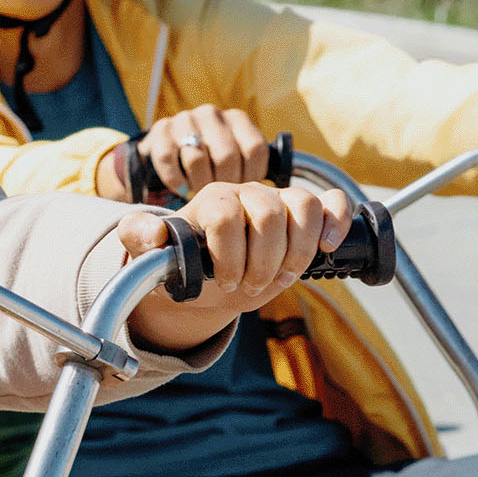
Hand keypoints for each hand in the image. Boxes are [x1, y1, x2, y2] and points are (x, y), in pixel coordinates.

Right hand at [105, 104, 270, 203]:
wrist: (169, 155)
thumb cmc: (211, 165)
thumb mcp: (236, 161)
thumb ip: (255, 171)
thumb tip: (278, 193)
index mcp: (237, 120)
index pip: (255, 149)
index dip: (250, 177)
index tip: (242, 192)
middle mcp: (212, 114)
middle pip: (226, 156)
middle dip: (223, 185)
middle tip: (220, 200)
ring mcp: (185, 119)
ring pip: (196, 158)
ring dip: (198, 184)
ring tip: (199, 194)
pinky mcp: (160, 130)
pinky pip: (169, 159)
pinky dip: (176, 180)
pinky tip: (180, 188)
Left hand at [119, 182, 351, 351]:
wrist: (210, 279)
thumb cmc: (185, 265)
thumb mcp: (154, 254)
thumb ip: (141, 236)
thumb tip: (155, 232)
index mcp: (213, 198)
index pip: (227, 214)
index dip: (229, 254)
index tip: (225, 280)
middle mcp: (248, 192)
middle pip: (269, 213)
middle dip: (262, 260)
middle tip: (250, 284)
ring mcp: (279, 202)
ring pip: (304, 207)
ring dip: (296, 252)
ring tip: (279, 277)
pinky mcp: (304, 217)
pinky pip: (331, 203)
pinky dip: (336, 221)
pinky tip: (326, 246)